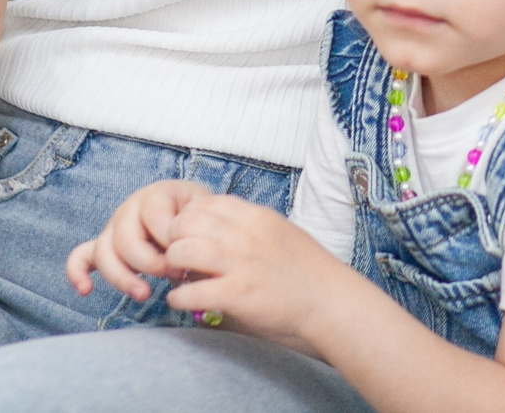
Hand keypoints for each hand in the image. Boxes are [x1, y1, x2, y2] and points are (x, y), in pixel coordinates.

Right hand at [65, 180, 206, 301]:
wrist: (194, 217)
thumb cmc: (201, 219)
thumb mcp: (208, 216)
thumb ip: (201, 230)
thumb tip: (187, 260)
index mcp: (157, 195)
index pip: (153, 214)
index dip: (170, 239)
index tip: (188, 255)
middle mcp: (130, 209)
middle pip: (125, 238)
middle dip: (150, 263)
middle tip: (174, 275)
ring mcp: (114, 228)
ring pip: (104, 252)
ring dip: (122, 277)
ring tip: (145, 294)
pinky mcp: (104, 247)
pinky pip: (81, 256)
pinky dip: (78, 272)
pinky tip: (85, 290)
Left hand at [159, 194, 356, 353]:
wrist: (331, 302)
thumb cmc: (308, 270)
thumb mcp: (280, 232)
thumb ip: (250, 227)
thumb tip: (219, 230)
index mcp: (256, 217)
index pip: (205, 203)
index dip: (188, 219)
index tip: (187, 235)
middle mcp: (245, 235)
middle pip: (187, 223)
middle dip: (174, 239)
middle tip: (176, 256)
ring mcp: (241, 264)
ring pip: (183, 251)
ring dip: (173, 265)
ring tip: (178, 276)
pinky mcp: (239, 295)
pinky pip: (192, 292)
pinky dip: (179, 297)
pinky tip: (181, 301)